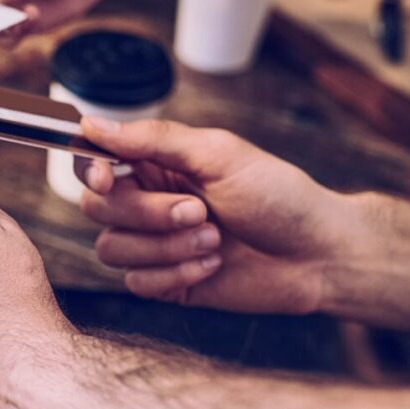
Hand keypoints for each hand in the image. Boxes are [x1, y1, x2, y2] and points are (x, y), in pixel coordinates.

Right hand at [75, 119, 359, 313]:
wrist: (319, 254)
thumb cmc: (279, 196)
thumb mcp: (219, 155)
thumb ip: (153, 139)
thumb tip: (91, 125)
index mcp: (157, 165)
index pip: (92, 164)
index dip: (90, 171)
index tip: (108, 177)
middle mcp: (149, 203)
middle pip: (97, 208)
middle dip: (148, 213)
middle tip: (200, 211)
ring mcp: (155, 245)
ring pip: (112, 249)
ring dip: (166, 247)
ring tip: (214, 240)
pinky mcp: (166, 282)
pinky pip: (136, 283)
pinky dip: (176, 273)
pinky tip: (213, 265)